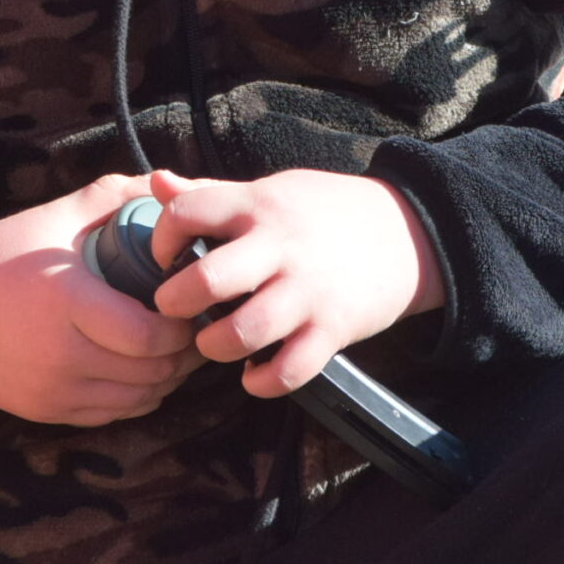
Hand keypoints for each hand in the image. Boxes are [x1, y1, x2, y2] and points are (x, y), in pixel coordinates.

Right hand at [0, 172, 203, 426]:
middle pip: (150, 373)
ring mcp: (52, 390)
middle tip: (199, 329)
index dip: (181, 327)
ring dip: (166, 379)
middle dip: (183, 354)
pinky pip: (110, 415)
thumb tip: (169, 185)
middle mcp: (60, 354)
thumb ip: (112, 197)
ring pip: (136, 400)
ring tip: (178, 351)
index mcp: (66, 301)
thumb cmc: (2, 254)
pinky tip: (146, 373)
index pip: (148, 336)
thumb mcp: (54, 217)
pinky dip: (137, 397)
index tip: (191, 305)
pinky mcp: (45, 411)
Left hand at [147, 168, 444, 397]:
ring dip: (213, 346)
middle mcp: (279, 247)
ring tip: (211, 341)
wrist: (407, 232)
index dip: (161, 237)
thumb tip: (156, 182)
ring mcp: (307, 292)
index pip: (187, 212)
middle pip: (208, 279)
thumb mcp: (268, 191)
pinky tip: (251, 372)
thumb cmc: (323, 211)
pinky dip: (260, 381)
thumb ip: (210, 193)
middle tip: (174, 308)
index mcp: (257, 206)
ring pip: (243, 332)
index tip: (163, 257)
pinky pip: (288, 370)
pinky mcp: (332, 331)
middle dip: (175, 302)